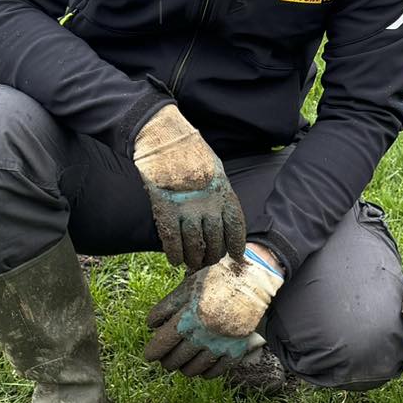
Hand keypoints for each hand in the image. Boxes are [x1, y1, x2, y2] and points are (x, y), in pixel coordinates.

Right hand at [133, 105, 245, 269]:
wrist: (166, 139)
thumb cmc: (191, 153)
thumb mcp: (214, 169)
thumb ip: (219, 192)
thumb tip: (221, 215)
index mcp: (224, 192)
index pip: (235, 226)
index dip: (236, 244)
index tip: (235, 255)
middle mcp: (209, 205)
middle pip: (215, 240)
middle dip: (213, 255)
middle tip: (208, 261)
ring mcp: (187, 209)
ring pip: (195, 245)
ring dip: (194, 258)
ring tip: (192, 263)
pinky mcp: (166, 210)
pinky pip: (172, 240)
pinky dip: (174, 253)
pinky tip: (175, 260)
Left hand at [143, 248, 283, 377]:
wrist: (251, 281)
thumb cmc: (215, 281)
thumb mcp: (186, 288)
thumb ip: (166, 307)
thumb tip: (150, 326)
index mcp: (188, 317)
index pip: (163, 344)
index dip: (153, 352)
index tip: (149, 355)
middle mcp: (203, 334)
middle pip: (176, 359)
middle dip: (167, 362)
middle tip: (165, 359)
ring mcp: (221, 344)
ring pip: (194, 369)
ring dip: (183, 368)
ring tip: (181, 363)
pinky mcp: (236, 350)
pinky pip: (215, 371)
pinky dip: (204, 373)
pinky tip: (200, 367)